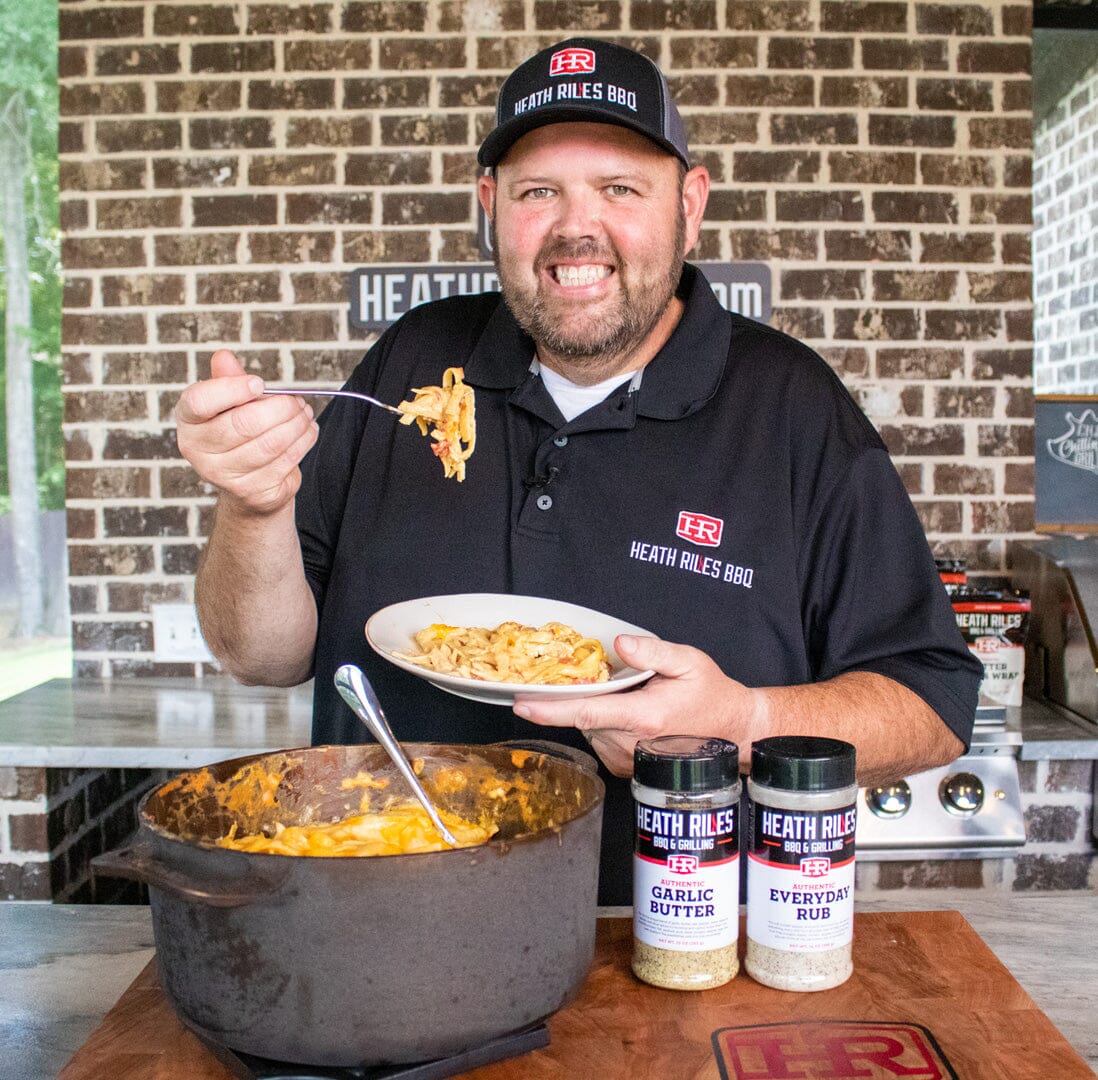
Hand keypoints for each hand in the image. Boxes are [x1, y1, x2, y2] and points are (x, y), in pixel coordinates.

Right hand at [175, 350, 318, 515]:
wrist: (248, 483)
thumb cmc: (237, 432)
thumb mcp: (230, 403)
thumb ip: (228, 380)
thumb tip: (223, 356)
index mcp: (188, 420)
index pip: (200, 401)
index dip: (232, 389)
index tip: (259, 383)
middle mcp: (198, 450)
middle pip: (244, 423)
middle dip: (280, 407)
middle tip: (297, 400)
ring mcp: (223, 475)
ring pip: (270, 443)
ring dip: (297, 424)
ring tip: (305, 413)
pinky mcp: (251, 491)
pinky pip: (285, 460)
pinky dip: (303, 441)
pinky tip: (308, 431)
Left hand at [512, 635, 763, 776]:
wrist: (731, 733)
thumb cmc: (710, 694)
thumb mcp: (690, 661)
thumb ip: (653, 651)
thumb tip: (620, 644)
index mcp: (643, 717)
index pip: (586, 712)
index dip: (550, 709)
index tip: (521, 703)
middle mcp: (629, 743)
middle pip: (582, 716)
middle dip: (577, 695)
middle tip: (592, 676)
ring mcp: (625, 760)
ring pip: (588, 728)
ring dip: (593, 709)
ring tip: (624, 695)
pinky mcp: (623, 767)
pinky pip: (598, 738)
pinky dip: (602, 723)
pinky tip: (625, 712)